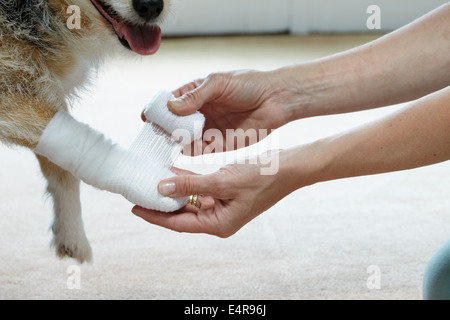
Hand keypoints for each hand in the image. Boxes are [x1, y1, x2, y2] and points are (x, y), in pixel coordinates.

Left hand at [132, 152, 290, 237]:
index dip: (155, 216)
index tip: (135, 207)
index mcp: (219, 224)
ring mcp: (222, 208)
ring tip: (151, 181)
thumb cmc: (261, 178)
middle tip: (139, 192)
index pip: (179, 223)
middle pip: (182, 214)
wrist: (288, 168)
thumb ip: (190, 184)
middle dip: (161, 204)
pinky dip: (187, 183)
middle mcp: (219, 219)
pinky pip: (200, 192)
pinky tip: (173, 172)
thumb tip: (161, 188)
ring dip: (173, 191)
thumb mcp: (222, 181)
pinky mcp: (225, 195)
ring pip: (190, 202)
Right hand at [163, 70, 297, 153]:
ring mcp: (206, 129)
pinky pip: (197, 150)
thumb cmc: (248, 84)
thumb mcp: (219, 83)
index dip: (157, 110)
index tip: (147, 118)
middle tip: (151, 138)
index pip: (169, 103)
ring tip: (161, 148)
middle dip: (161, 130)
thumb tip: (171, 107)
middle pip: (172, 124)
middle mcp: (198, 113)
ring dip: (172, 143)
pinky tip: (179, 154)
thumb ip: (195, 96)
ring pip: (182, 138)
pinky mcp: (217, 144)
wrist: (276, 99)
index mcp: (195, 94)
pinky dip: (187, 152)